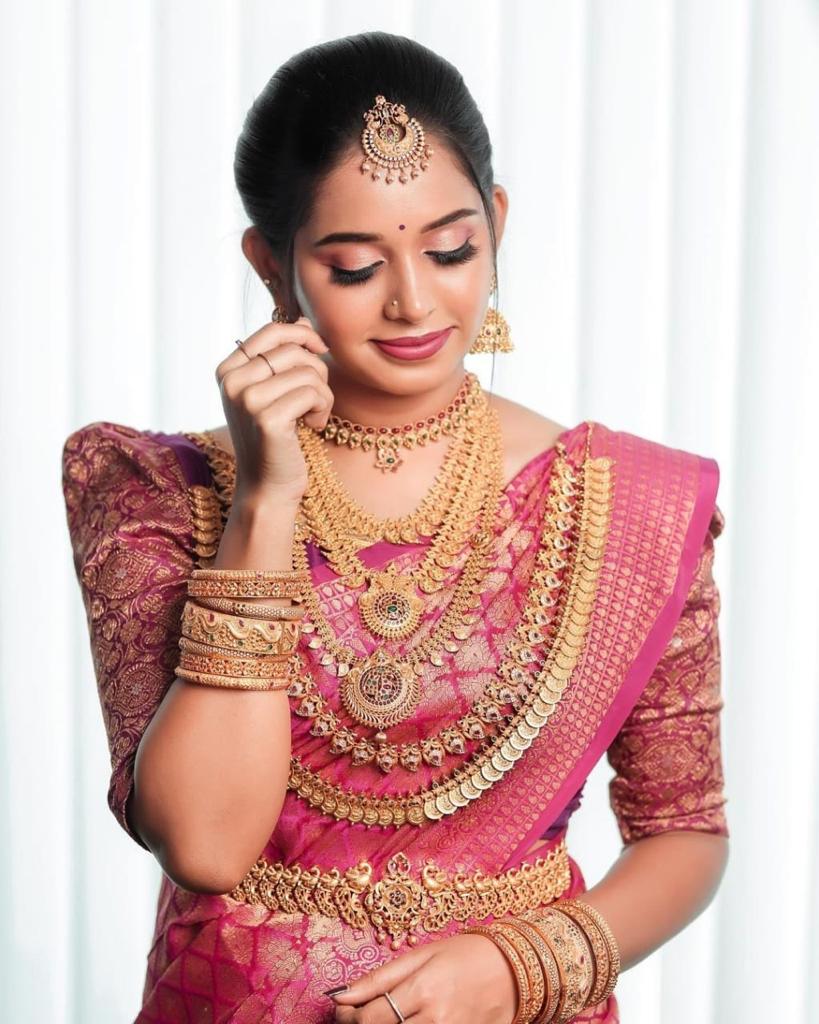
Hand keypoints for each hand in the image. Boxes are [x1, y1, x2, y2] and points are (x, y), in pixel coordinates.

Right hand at [214, 315, 332, 505]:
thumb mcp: (273, 392)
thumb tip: (302, 318)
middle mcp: (232, 382)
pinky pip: (313, 393)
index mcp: (227, 370)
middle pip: (294, 350)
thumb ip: (282, 357)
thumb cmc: (275, 438)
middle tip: (315, 398)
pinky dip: (323, 409)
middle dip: (317, 372)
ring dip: (323, 395)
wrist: (267, 486)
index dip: (303, 334)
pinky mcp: (267, 418)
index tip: (320, 350)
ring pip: (308, 372)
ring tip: (312, 415)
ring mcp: (246, 400)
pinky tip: (312, 426)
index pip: (272, 331)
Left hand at [330, 932, 518, 1023]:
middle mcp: (436, 1020)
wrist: (513, 969)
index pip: (370, 1018)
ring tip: (386, 1018)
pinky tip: (410, 1022)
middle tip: (357, 1018)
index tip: (343, 1011)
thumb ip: (380, 978)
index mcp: (423, 990)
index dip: (348, 1018)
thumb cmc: (465, 955)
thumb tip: (341, 996)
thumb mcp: (422, 954)